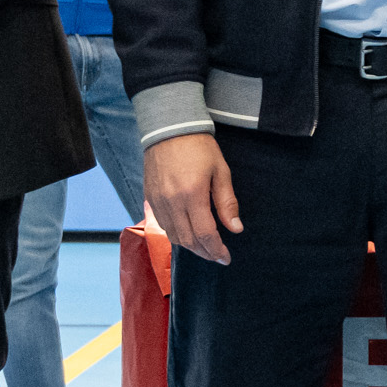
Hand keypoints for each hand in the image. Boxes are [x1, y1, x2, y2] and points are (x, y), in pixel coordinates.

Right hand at [145, 132, 243, 264]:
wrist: (169, 128)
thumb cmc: (199, 147)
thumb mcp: (221, 171)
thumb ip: (227, 202)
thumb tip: (235, 228)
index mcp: (192, 195)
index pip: (205, 234)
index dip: (217, 250)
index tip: (226, 257)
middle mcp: (172, 202)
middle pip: (188, 240)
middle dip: (205, 253)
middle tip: (218, 256)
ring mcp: (158, 201)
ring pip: (174, 236)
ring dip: (190, 247)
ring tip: (205, 248)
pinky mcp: (150, 198)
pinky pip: (163, 225)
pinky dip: (176, 235)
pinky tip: (188, 234)